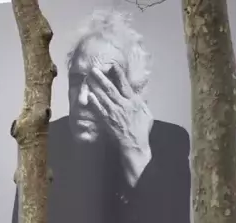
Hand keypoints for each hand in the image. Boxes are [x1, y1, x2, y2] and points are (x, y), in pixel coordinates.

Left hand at [87, 66, 152, 185]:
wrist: (135, 145)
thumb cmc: (142, 130)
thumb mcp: (146, 113)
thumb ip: (140, 102)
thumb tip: (137, 94)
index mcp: (134, 101)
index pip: (125, 85)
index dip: (118, 74)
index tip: (112, 65)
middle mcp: (124, 105)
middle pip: (111, 88)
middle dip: (102, 78)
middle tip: (94, 69)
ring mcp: (115, 113)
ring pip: (104, 97)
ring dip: (96, 87)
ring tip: (89, 79)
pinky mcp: (107, 121)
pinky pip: (99, 110)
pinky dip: (94, 102)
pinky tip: (89, 95)